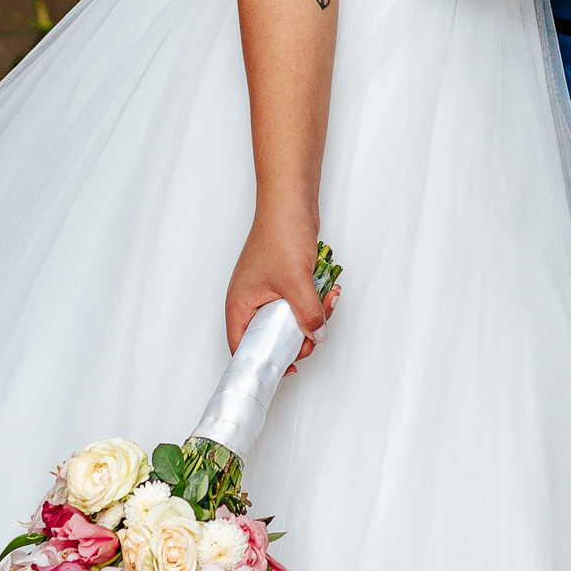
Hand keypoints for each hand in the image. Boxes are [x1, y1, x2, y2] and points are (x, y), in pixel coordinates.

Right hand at [225, 215, 340, 367]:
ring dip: (313, 314)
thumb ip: (307, 314)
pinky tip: (330, 289)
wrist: (291, 203)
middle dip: (299, 335)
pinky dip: (315, 300)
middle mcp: (251, 300)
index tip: (287, 368)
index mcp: (240, 304)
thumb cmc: (279, 234)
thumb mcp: (295, 282)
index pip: (244, 346)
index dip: (264, 361)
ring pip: (290, 319)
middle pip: (272, 336)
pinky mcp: (284, 282)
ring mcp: (268, 291)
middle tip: (316, 331)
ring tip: (329, 299)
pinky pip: (300, 302)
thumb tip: (317, 336)